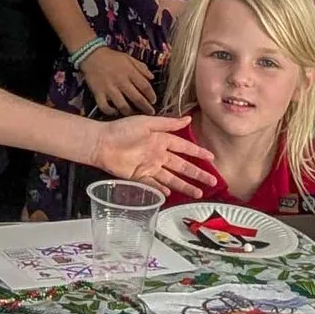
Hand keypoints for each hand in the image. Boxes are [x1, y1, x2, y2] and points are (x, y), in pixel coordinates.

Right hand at [78, 48, 156, 115]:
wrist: (91, 55)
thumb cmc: (112, 57)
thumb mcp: (129, 58)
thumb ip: (141, 67)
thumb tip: (152, 78)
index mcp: (129, 72)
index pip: (144, 86)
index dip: (151, 95)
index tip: (153, 100)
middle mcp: (120, 81)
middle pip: (136, 98)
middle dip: (145, 107)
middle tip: (150, 112)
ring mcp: (109, 88)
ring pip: (122, 105)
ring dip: (130, 112)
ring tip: (134, 114)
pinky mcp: (98, 93)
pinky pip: (105, 107)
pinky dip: (111, 112)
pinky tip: (116, 112)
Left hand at [92, 113, 216, 198]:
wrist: (102, 143)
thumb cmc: (122, 129)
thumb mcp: (147, 122)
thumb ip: (168, 123)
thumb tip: (188, 118)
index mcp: (161, 140)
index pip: (184, 147)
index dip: (197, 153)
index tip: (211, 158)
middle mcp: (158, 155)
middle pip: (182, 166)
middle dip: (197, 174)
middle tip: (212, 181)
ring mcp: (150, 167)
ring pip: (171, 178)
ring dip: (185, 185)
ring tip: (199, 193)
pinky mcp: (139, 177)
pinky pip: (154, 185)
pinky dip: (162, 190)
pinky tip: (172, 195)